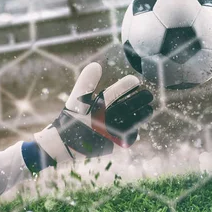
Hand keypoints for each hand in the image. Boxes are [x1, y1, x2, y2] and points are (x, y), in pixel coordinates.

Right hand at [34, 62, 153, 160]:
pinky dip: (134, 129)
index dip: (126, 85)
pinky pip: (128, 137)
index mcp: (91, 110)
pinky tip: (137, 123)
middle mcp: (101, 123)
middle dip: (140, 99)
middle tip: (148, 94)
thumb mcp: (75, 100)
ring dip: (142, 114)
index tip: (134, 80)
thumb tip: (96, 65)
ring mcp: (108, 136)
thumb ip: (86, 82)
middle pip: (126, 108)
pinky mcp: (110, 146)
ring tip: (148, 108)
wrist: (62, 146)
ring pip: (131, 123)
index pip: (112, 95)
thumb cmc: (70, 119)